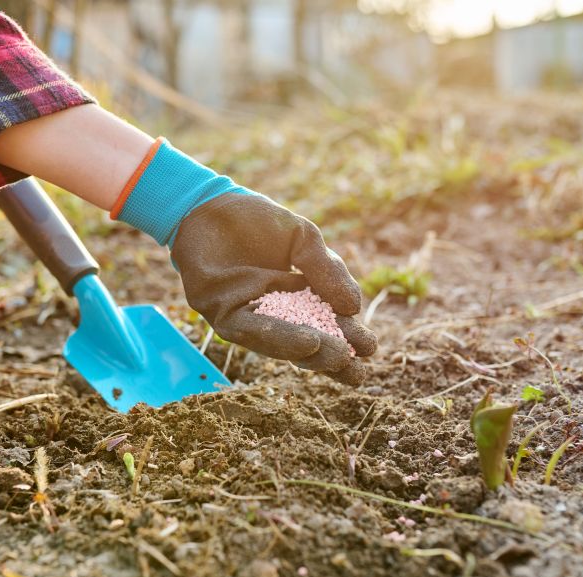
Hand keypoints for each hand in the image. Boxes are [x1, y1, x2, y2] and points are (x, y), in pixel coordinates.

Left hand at [171, 193, 376, 384]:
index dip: (347, 339)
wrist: (211, 203)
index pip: (325, 326)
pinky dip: (278, 336)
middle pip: (304, 345)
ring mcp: (247, 317)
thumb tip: (353, 307)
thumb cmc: (258, 222)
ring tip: (337, 356)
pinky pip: (250, 329)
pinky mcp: (220, 313)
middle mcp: (272, 315)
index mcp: (296, 300)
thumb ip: (326, 270)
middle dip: (332, 358)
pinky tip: (306, 342)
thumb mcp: (304, 240)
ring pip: (279, 343)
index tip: (370, 348)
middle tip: (357, 368)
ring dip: (309, 353)